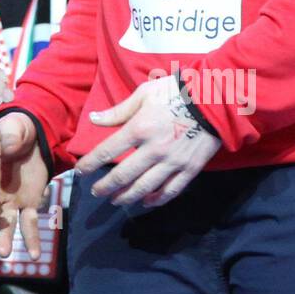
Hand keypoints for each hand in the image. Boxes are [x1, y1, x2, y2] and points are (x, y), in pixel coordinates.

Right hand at [0, 110, 48, 259]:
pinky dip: (32, 240)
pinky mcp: (28, 204)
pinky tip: (35, 255)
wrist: (31, 137)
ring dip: (4, 239)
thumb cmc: (15, 130)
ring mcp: (9, 201)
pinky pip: (29, 224)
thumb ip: (9, 134)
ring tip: (4, 254)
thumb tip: (10, 146)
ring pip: (4, 224)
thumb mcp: (12, 126)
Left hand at [75, 74, 220, 208]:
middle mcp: (153, 150)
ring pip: (144, 187)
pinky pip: (170, 191)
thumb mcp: (144, 94)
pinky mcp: (189, 169)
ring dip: (127, 196)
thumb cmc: (175, 92)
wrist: (214, 99)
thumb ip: (118, 111)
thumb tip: (93, 119)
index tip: (81, 171)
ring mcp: (172, 162)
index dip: (90, 163)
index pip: (107, 151)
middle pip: (123, 175)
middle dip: (106, 186)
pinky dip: (156, 199)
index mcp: (139, 128)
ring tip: (115, 200)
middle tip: (96, 192)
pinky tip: (146, 201)